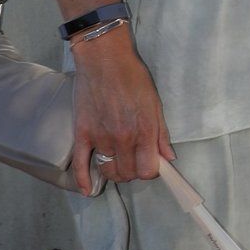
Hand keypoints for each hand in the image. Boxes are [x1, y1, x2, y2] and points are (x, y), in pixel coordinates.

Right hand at [69, 33, 174, 193]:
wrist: (104, 60)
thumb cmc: (133, 77)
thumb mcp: (155, 103)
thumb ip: (161, 134)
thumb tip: (168, 158)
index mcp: (143, 131)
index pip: (148, 171)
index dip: (150, 170)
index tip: (149, 163)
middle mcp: (122, 139)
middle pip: (128, 174)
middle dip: (133, 171)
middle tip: (133, 160)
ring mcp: (100, 138)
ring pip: (108, 171)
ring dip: (114, 172)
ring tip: (117, 163)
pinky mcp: (82, 134)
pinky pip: (80, 164)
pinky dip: (83, 180)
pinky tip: (86, 189)